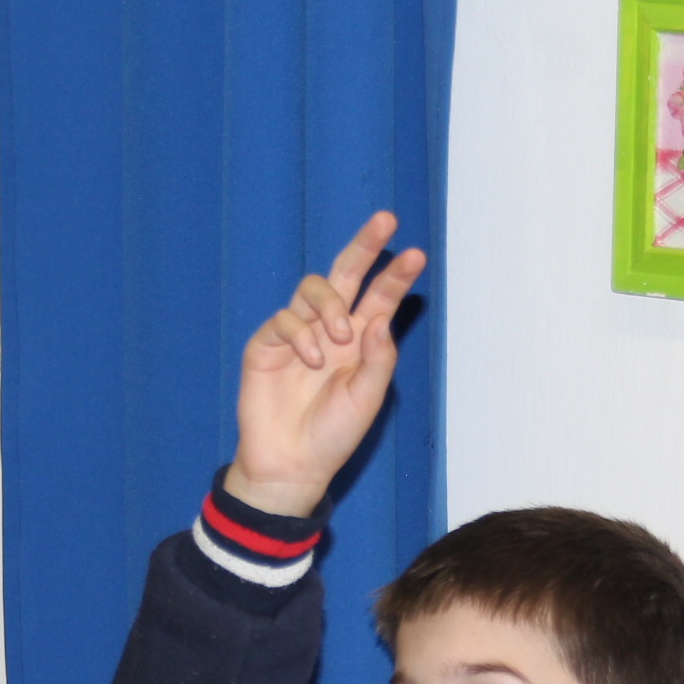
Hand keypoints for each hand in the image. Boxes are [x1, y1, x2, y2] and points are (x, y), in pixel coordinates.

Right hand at [225, 212, 426, 518]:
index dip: (396, 275)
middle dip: (364, 245)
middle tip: (385, 220)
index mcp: (360, 341)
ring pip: (313, 289)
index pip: (380, 297)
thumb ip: (377, 358)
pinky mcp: (267, 344)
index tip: (416, 255)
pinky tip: (311, 362)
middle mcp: (330, 329)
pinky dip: (302, 336)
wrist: (292, 463)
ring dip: (330, 307)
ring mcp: (297, 333)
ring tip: (338, 340)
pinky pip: (285, 319)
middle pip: (347, 274)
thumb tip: (380, 316)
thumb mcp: (367, 398)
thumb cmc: (333, 435)